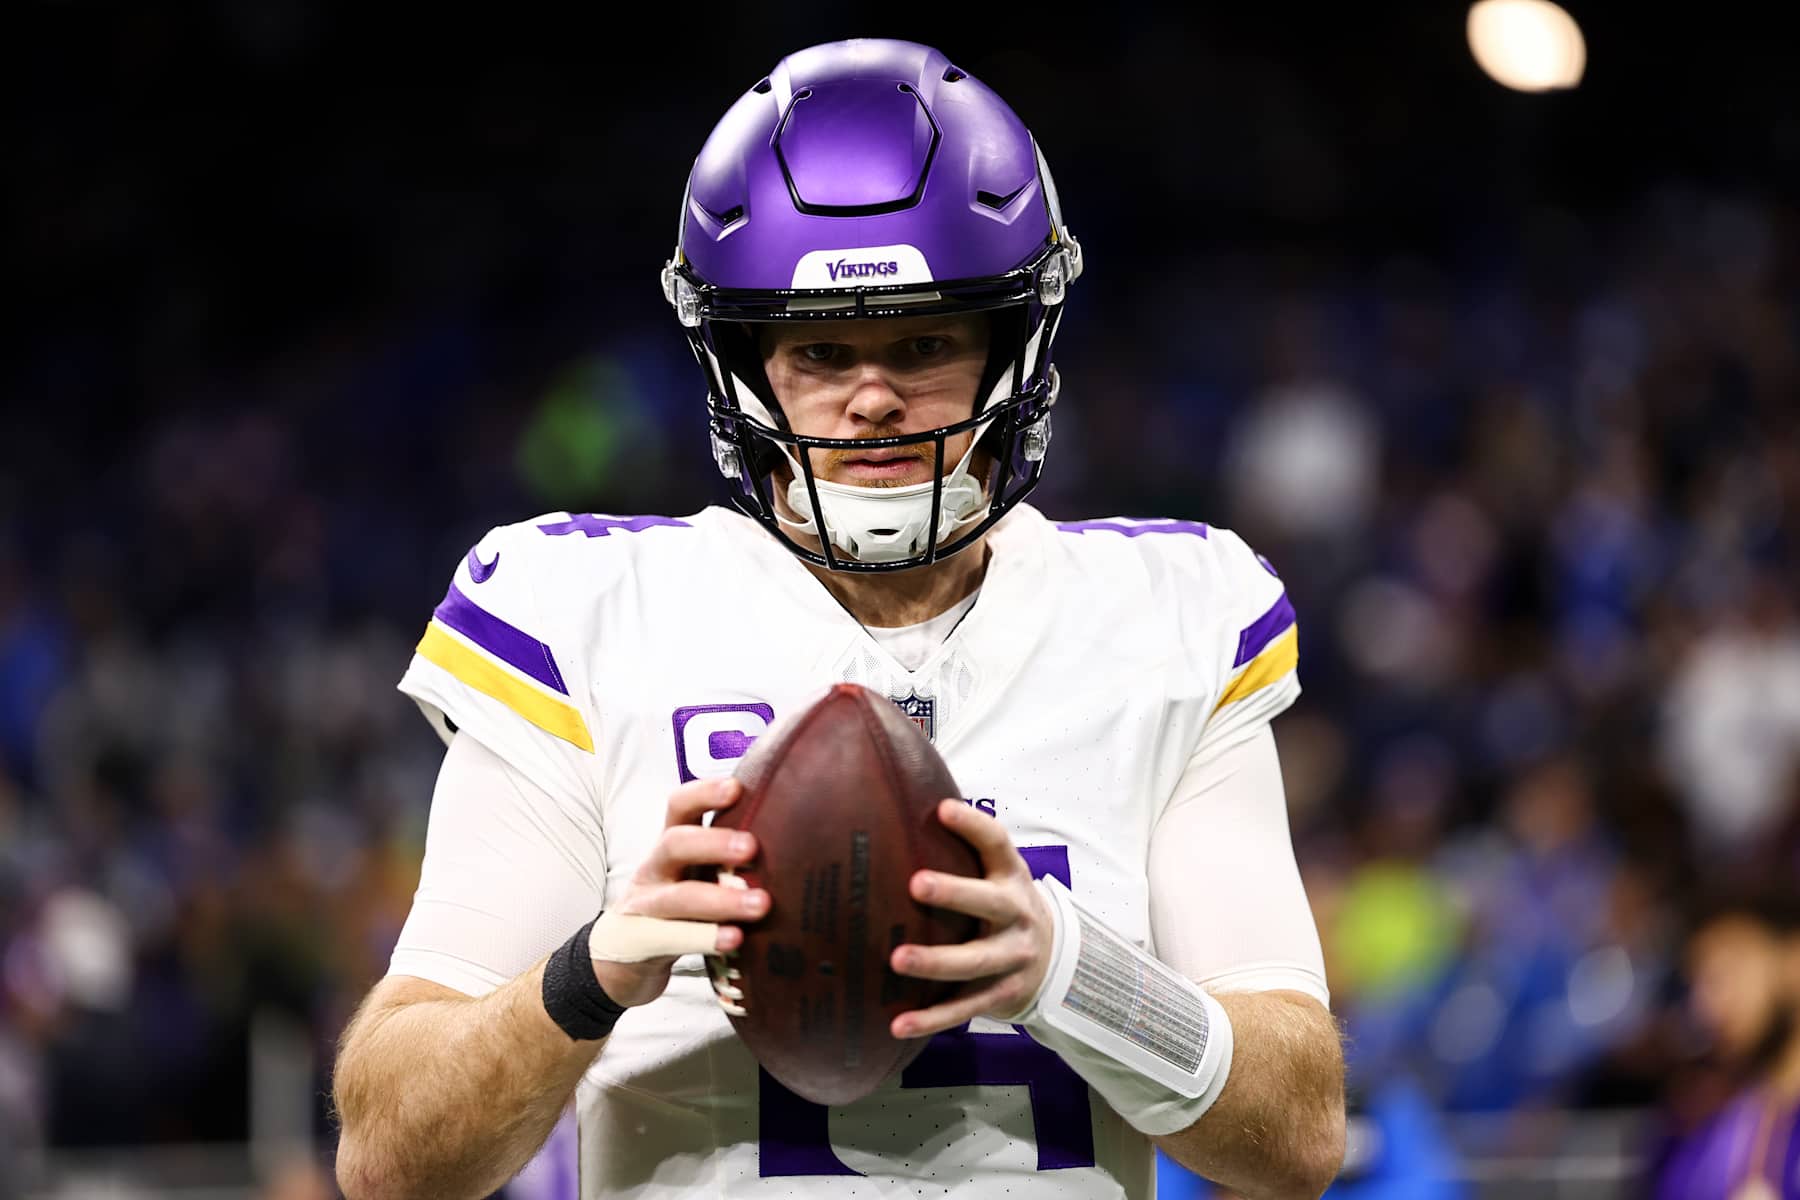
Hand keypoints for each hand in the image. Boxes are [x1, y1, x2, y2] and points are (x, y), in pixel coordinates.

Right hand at [589, 777, 769, 1007]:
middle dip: (713, 842)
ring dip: (719, 899)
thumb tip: (801, 836)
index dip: (704, 793)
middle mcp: (656, 868)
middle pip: (675, 843)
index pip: (680, 807)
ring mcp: (646, 905)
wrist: (625, 953)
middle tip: (752, 847)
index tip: (737, 787)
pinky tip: (734, 938)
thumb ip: (730, 855)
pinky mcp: (643, 941)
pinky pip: (671, 938)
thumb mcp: (696, 871)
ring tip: (760, 904)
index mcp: (672, 844)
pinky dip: (704, 937)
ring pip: (678, 897)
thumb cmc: (678, 904)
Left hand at [887, 799, 1055, 1038]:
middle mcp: (1016, 916)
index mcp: (1011, 878)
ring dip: (936, 962)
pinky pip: (964, 1009)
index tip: (942, 810)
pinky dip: (931, 1019)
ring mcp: (1012, 959)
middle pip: (989, 903)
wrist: (1053, 961)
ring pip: (975, 962)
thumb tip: (899, 811)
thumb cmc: (1002, 906)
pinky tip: (898, 1024)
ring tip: (897, 960)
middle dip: (954, 894)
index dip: (973, 825)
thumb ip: (962, 851)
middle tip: (915, 884)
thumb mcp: (996, 875)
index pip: (997, 844)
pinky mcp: (1000, 996)